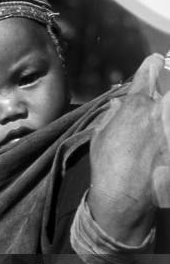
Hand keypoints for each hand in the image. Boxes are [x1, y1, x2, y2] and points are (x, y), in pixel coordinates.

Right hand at [88, 54, 166, 244]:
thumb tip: (119, 102)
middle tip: (159, 102)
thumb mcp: (100, 137)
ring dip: (165, 118)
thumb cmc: (108, 168)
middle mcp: (160, 112)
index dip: (153, 65)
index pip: (150, 70)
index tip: (156, 63)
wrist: (124, 200)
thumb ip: (111, 115)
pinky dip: (167, 137)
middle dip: (164, 96)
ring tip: (158, 129)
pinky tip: (161, 147)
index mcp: (136, 105)